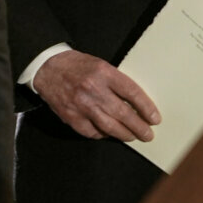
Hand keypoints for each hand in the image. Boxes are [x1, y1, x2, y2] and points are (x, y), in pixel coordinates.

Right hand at [30, 49, 160, 140]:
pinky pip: (91, 132)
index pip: (132, 92)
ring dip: (124, 134)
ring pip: (109, 127)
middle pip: (123, 114)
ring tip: (133, 137)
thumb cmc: (78, 65)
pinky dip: (103, 135)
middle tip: (148, 135)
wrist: (48, 68)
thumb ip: (116, 82)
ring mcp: (81, 105)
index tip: (155, 118)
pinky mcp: (71, 117)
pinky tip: (109, 134)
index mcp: (104, 72)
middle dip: (139, 127)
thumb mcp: (101, 65)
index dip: (146, 108)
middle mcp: (93, 89)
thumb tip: (135, 103)